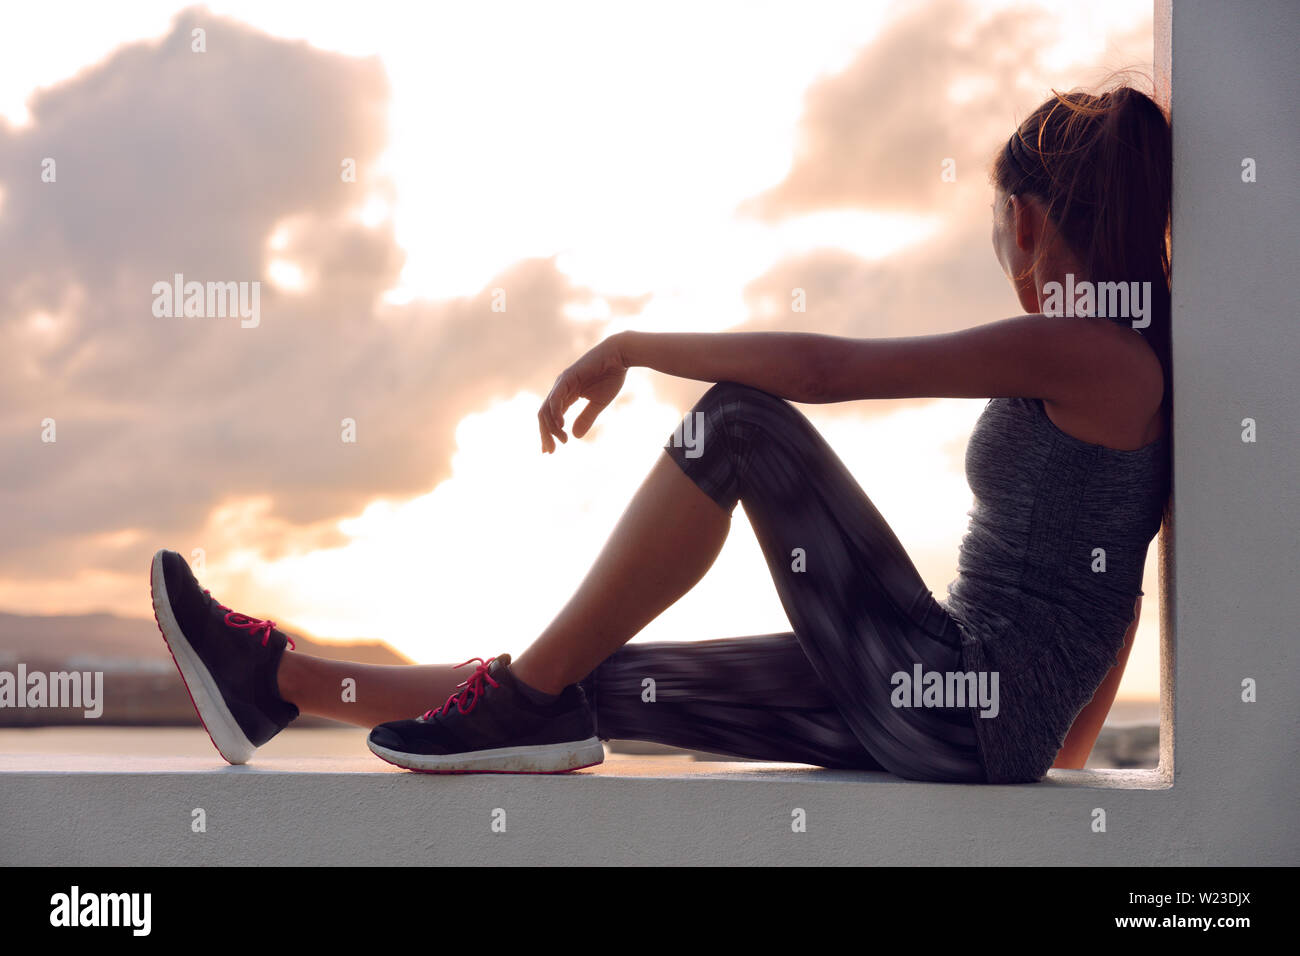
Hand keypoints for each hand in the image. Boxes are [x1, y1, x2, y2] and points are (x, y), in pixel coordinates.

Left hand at [538, 335, 628, 452]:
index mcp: (566, 395)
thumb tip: (575, 436)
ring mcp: (562, 383)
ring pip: (547, 409)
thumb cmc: (610, 377)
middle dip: (545, 435)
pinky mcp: (567, 378)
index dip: (548, 434)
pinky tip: (561, 425)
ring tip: (560, 441)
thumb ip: (586, 418)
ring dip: (550, 427)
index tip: (550, 451)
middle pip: (543, 415)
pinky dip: (556, 412)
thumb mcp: (598, 403)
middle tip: (550, 451)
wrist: (619, 356)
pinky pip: (556, 398)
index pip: (550, 418)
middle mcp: (560, 390)